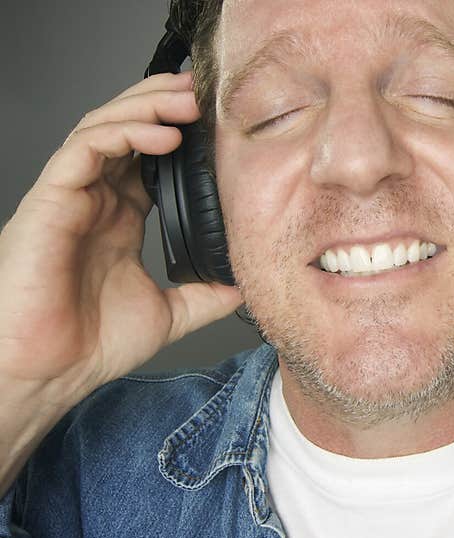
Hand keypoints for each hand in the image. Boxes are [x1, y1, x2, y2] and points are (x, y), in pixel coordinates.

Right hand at [0, 71, 240, 405]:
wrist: (49, 372)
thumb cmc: (90, 344)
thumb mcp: (170, 314)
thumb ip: (206, 294)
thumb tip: (247, 283)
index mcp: (120, 219)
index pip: (149, 159)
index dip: (181, 135)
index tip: (219, 125)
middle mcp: (96, 201)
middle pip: (127, 130)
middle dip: (164, 104)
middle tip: (205, 92)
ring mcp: (72, 197)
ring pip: (104, 127)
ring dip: (147, 107)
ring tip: (188, 101)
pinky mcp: (50, 200)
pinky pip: (83, 150)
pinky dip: (123, 134)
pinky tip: (162, 135)